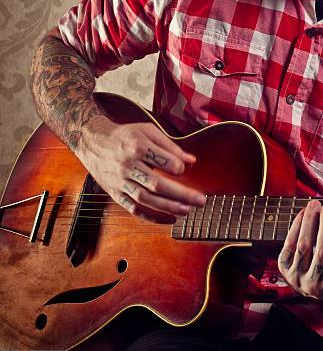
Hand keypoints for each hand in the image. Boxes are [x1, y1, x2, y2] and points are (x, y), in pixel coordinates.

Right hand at [77, 116, 203, 222]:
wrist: (93, 143)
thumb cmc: (126, 136)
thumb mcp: (148, 131)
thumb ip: (170, 146)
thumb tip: (191, 161)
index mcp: (138, 147)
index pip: (162, 160)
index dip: (177, 167)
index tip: (184, 169)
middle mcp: (128, 166)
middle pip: (156, 184)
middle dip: (181, 194)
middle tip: (200, 200)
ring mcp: (121, 182)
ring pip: (146, 199)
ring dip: (168, 207)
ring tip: (188, 211)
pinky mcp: (116, 194)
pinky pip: (134, 209)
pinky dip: (152, 217)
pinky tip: (170, 219)